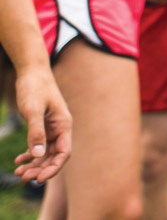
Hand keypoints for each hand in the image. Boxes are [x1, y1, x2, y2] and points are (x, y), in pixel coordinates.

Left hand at [13, 65, 70, 182]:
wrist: (32, 72)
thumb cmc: (35, 88)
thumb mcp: (33, 110)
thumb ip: (36, 132)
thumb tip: (37, 155)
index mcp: (63, 125)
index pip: (63, 153)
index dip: (53, 168)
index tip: (39, 179)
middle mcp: (59, 129)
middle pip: (53, 156)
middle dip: (40, 169)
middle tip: (22, 178)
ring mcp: (51, 128)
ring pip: (45, 153)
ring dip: (34, 164)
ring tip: (18, 173)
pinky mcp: (42, 126)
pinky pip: (38, 145)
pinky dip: (29, 155)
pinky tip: (18, 161)